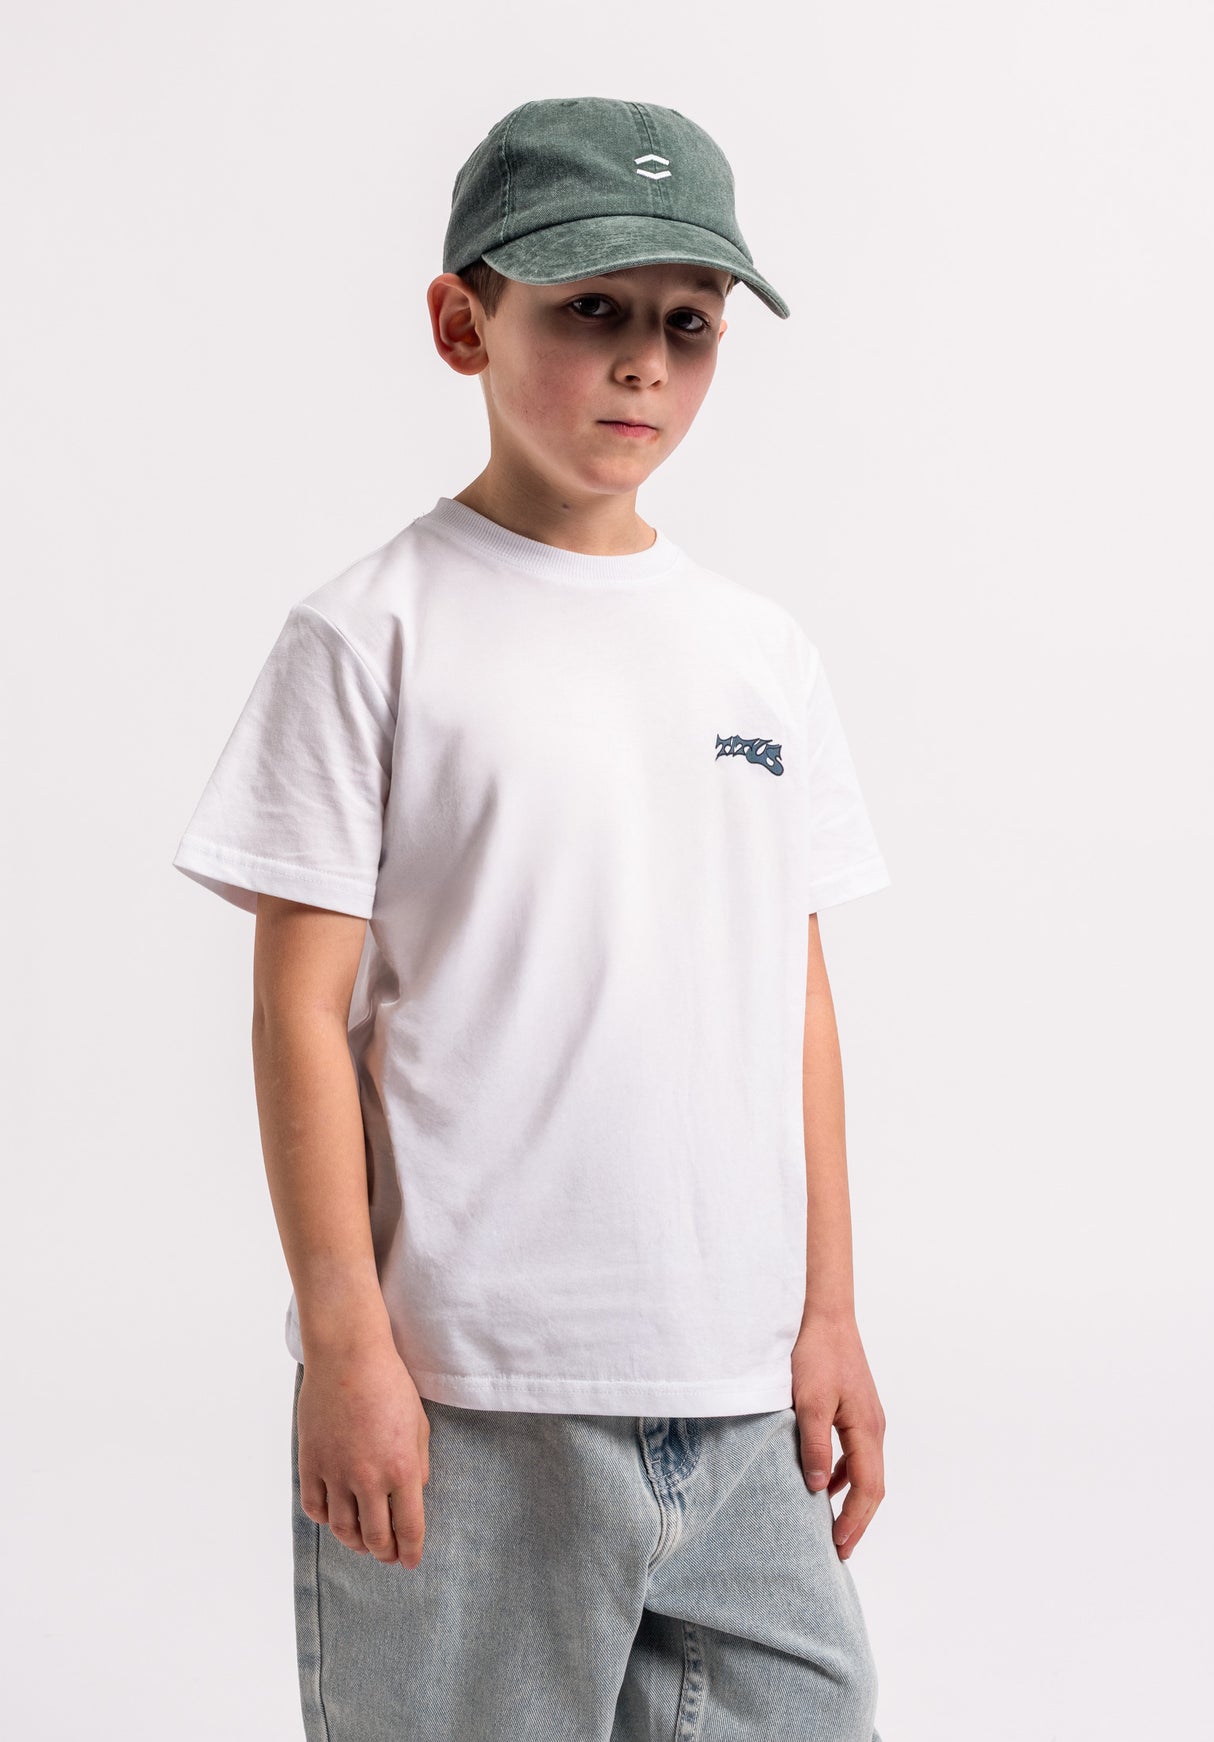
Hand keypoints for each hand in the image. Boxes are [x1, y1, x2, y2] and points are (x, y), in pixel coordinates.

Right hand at [297, 1342, 431, 1568]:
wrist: (348, 1356)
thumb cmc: (390, 1384)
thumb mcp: (419, 1423)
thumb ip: (419, 1464)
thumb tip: (415, 1492)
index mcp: (402, 1468)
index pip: (408, 1527)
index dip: (411, 1551)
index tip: (410, 1561)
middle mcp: (368, 1478)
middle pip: (376, 1536)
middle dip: (385, 1553)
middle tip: (389, 1556)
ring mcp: (336, 1472)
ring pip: (343, 1529)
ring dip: (355, 1543)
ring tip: (363, 1543)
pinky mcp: (311, 1463)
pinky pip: (315, 1507)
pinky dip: (325, 1519)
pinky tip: (335, 1517)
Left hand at [790, 1312, 885, 1560]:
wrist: (824, 1314)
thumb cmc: (816, 1354)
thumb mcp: (808, 1402)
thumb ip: (813, 1446)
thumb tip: (816, 1489)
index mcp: (866, 1429)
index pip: (867, 1489)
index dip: (854, 1522)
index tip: (839, 1547)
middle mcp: (873, 1427)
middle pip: (872, 1486)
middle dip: (857, 1520)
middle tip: (839, 1549)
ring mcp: (867, 1418)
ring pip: (864, 1470)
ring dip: (851, 1499)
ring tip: (832, 1525)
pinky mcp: (855, 1409)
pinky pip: (855, 1453)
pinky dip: (843, 1475)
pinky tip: (824, 1483)